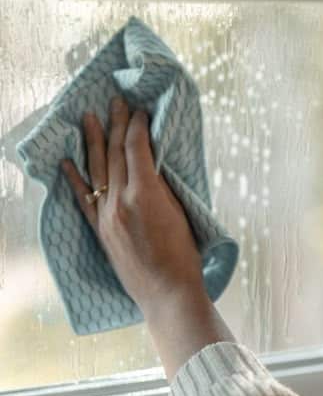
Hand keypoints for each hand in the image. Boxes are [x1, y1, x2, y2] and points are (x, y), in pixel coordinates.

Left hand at [62, 97, 206, 315]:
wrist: (167, 293)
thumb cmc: (183, 256)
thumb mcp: (181, 213)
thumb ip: (163, 187)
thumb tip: (150, 165)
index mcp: (144, 195)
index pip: (137, 149)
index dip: (138, 126)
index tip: (141, 110)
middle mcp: (119, 202)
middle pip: (115, 154)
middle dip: (116, 125)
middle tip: (115, 102)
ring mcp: (106, 216)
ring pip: (97, 170)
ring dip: (93, 141)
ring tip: (89, 117)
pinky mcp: (101, 230)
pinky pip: (83, 199)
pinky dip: (74, 178)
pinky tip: (66, 161)